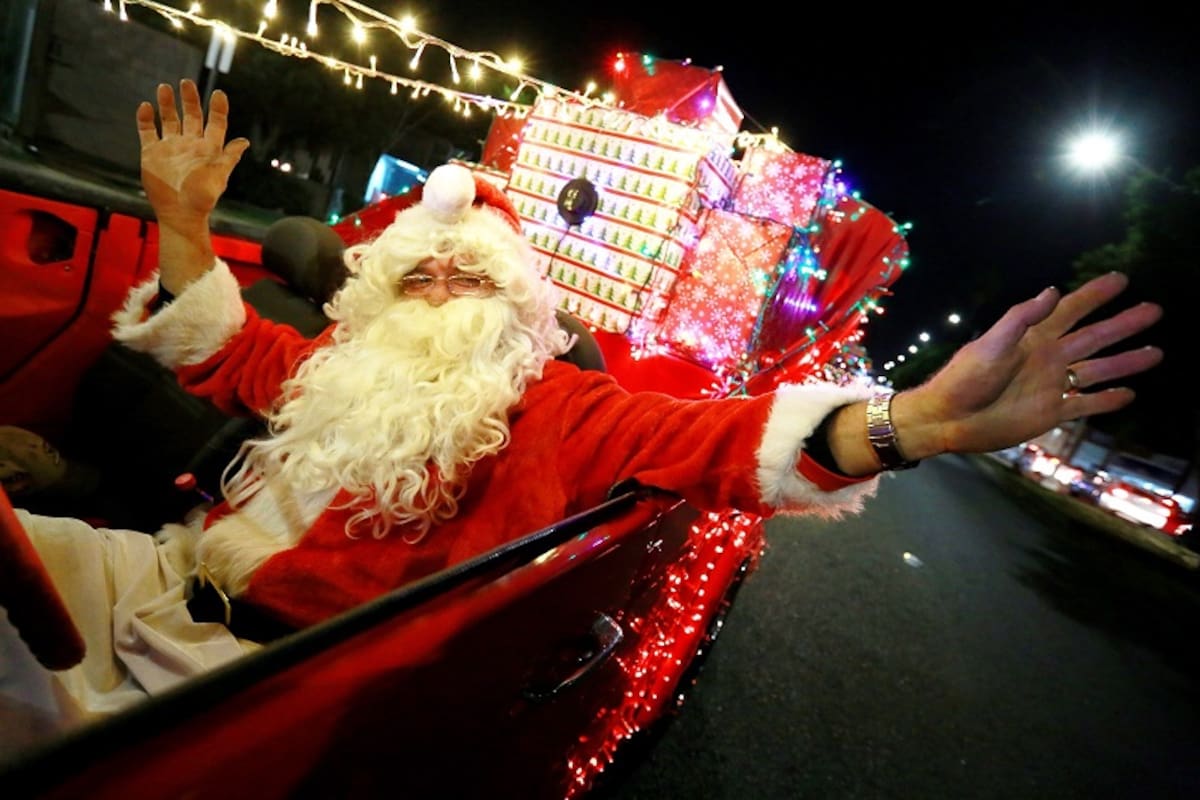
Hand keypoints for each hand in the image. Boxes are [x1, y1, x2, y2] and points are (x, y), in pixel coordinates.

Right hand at [136, 79, 248, 234]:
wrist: (179, 213)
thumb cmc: (201, 198)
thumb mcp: (219, 176)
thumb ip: (229, 157)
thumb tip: (244, 141)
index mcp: (208, 148)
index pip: (215, 123)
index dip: (218, 109)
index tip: (219, 94)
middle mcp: (189, 144)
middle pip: (191, 116)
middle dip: (189, 99)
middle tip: (186, 82)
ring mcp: (170, 147)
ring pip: (168, 119)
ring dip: (166, 104)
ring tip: (164, 87)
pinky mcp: (152, 153)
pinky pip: (147, 131)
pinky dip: (146, 119)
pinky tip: (146, 107)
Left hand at [897, 272, 1162, 457]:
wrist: (949, 420)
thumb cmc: (965, 379)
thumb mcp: (991, 344)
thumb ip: (1021, 318)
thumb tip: (1053, 291)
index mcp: (1033, 338)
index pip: (1071, 310)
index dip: (1094, 294)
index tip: (1121, 279)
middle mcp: (1047, 358)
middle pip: (1094, 338)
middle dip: (1123, 324)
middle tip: (1154, 310)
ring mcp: (1051, 386)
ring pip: (1097, 370)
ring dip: (1125, 362)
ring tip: (1155, 352)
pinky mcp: (1050, 413)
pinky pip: (1085, 405)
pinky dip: (1107, 401)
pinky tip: (1129, 394)